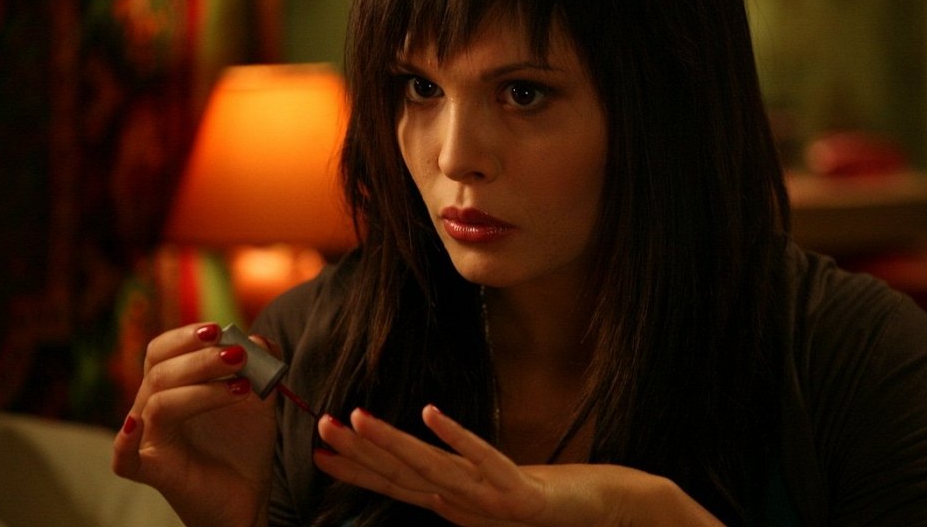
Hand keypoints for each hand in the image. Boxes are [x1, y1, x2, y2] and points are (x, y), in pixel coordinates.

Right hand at [112, 323, 277, 526]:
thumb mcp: (259, 398)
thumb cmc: (244, 443)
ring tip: (242, 388)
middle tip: (237, 356)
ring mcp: (150, 439)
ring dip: (201, 390)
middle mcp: (152, 408)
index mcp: (171, 386)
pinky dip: (124, 442)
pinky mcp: (153, 470)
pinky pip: (124, 458)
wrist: (248, 494)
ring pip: (158, 404)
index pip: (162, 350)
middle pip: (160, 372)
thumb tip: (256, 339)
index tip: (218, 330)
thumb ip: (260, 367)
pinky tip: (137, 424)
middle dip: (200, 359)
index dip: (186, 336)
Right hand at [314, 405, 722, 526]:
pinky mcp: (522, 493)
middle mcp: (466, 505)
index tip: (318, 448)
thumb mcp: (495, 487)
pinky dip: (455, 437)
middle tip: (320, 428)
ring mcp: (492, 501)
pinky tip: (428, 413)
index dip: (357, 468)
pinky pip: (484, 459)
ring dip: (392, 445)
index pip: (396, 483)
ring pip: (432, 469)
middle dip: (360, 452)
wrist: (607, 513)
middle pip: (404, 475)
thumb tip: (427, 456)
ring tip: (357, 418)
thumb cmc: (549, 501)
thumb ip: (461, 476)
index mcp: (456, 504)